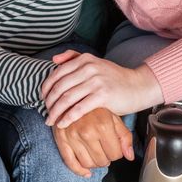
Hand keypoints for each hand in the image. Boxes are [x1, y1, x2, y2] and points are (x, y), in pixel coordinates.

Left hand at [41, 51, 162, 127]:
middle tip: (46, 114)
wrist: (138, 86)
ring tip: (50, 121)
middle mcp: (89, 68)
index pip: (57, 74)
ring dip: (55, 112)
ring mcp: (96, 81)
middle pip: (59, 87)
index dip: (46, 88)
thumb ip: (74, 58)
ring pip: (66, 99)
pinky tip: (63, 124)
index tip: (43, 100)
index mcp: (85, 59)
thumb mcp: (95, 63)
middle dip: (49, 103)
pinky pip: (78, 109)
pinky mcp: (103, 95)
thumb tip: (54, 59)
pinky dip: (67, 118)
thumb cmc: (114, 78)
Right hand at [51, 107, 134, 176]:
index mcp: (103, 124)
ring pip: (88, 164)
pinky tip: (87, 171)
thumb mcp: (114, 117)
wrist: (73, 97)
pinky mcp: (61, 140)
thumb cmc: (96, 109)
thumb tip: (130, 157)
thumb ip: (125, 136)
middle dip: (106, 158)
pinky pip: (70, 163)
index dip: (117, 153)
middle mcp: (87, 132)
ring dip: (95, 163)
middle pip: (102, 161)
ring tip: (96, 153)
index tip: (114, 147)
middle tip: (105, 150)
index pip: (116, 154)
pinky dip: (80, 171)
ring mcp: (73, 137)